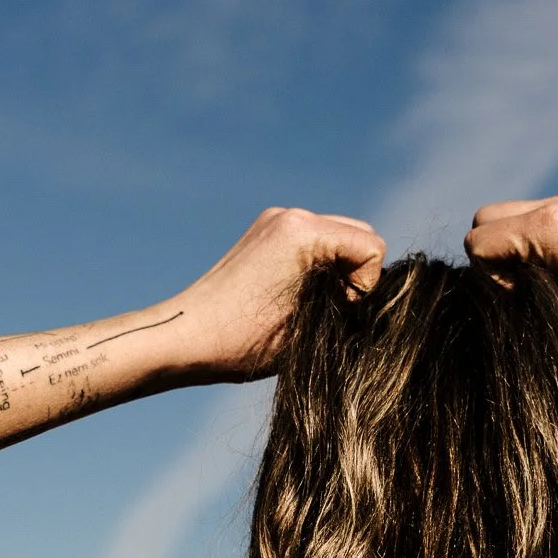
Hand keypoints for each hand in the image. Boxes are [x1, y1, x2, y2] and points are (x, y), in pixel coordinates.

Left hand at [177, 208, 385, 380]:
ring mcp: (274, 221)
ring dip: (337, 269)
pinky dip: (316, 264)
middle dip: (355, 273)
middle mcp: (289, 217)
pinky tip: (296, 295)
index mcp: (302, 233)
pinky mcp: (263, 233)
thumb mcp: (309, 328)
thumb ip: (346, 305)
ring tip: (313, 305)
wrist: (185, 336)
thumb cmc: (242, 341)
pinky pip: (310, 240)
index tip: (340, 311)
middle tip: (332, 309)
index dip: (366, 286)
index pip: (371, 247)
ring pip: (335, 236)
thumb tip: (368, 303)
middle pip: (357, 234)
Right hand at [464, 195, 557, 359]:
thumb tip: (485, 296)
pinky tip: (556, 273)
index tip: (521, 303)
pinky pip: (530, 220)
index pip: (478, 242)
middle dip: (493, 257)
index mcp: (551, 226)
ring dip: (511, 250)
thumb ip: (513, 297)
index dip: (489, 279)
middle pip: (485, 218)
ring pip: (505, 217)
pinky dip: (530, 245)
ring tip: (541, 284)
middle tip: (525, 291)